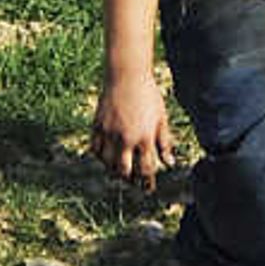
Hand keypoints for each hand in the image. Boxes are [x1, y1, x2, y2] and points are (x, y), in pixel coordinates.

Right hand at [89, 68, 173, 187]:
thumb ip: (165, 142)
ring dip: (113, 171)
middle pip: (124, 171)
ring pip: (108, 163)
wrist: (127, 75)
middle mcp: (126, 138)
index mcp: (145, 138)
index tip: (148, 189)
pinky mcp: (97, 125)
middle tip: (132, 183)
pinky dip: (99, 157)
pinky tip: (105, 158)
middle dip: (129, 180)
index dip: (147, 183)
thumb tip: (169, 163)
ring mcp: (110, 132)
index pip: (146, 169)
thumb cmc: (148, 95)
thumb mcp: (161, 118)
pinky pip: (95, 149)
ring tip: (118, 172)